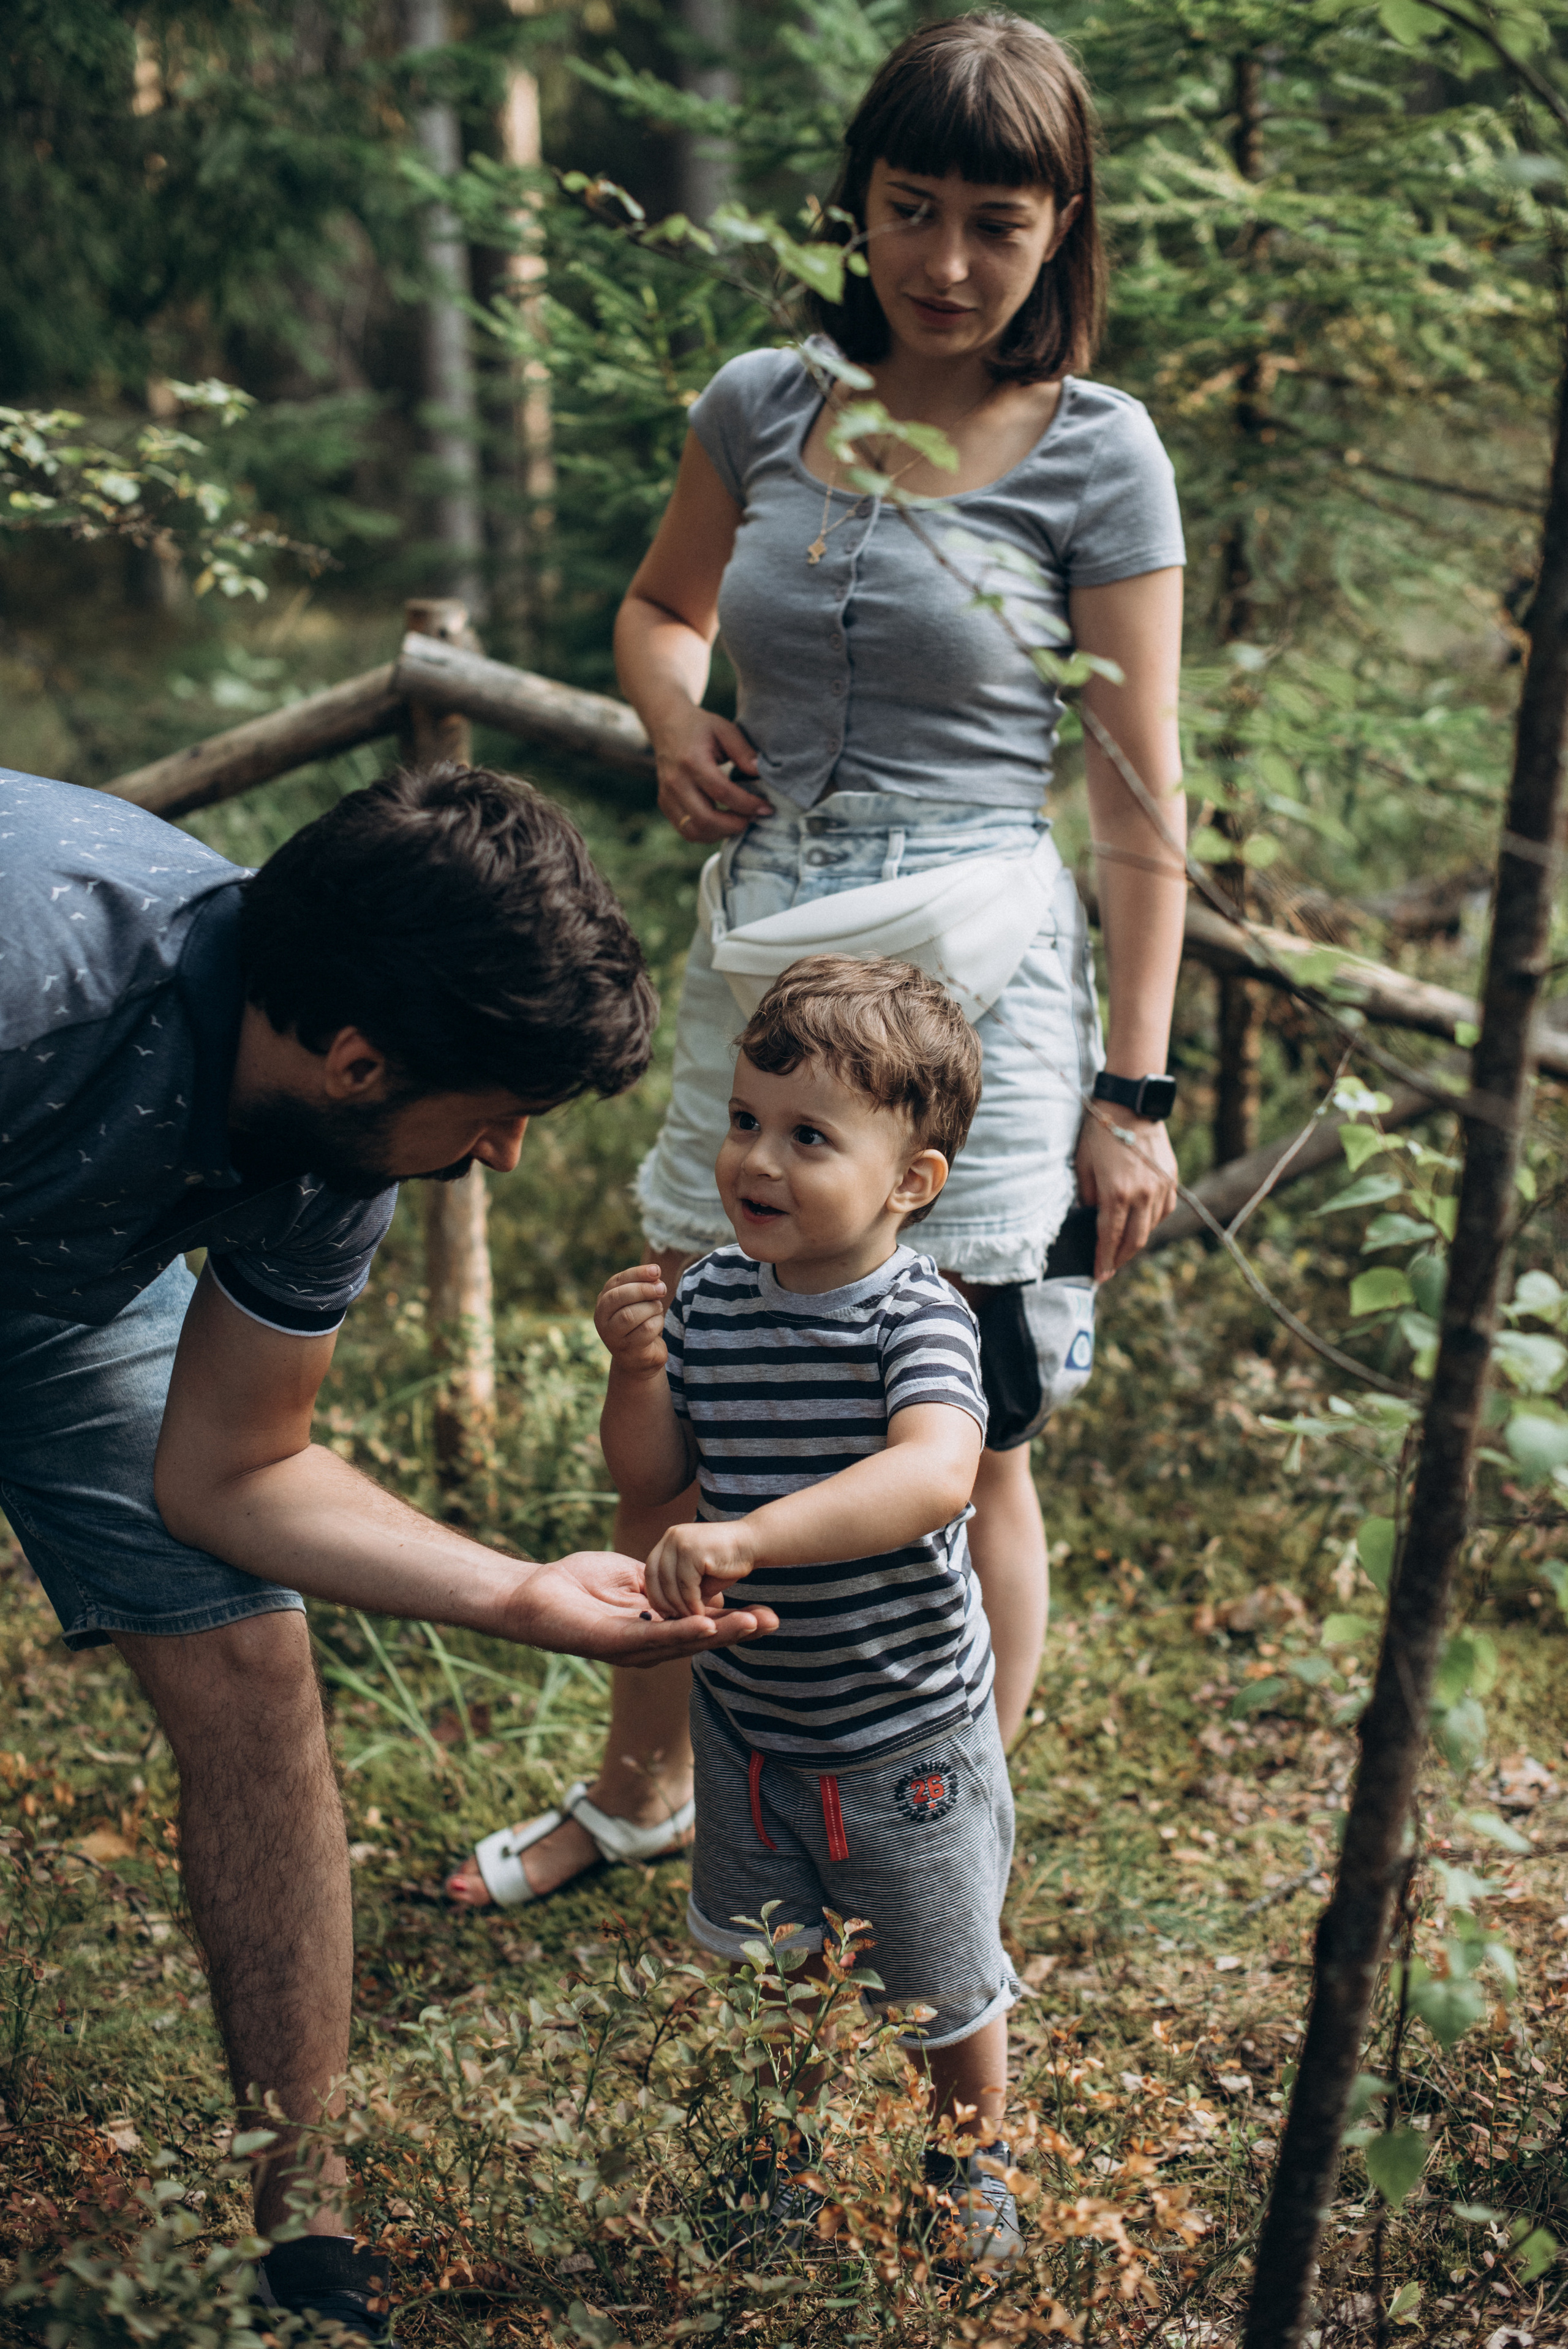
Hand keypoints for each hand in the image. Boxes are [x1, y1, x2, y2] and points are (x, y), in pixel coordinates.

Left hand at [502, 1550, 776, 1667]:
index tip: (767, 1612)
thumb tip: (692, 1581)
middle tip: (773, 1621)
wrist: (533, 1593)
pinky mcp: (615, 1642)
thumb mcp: (630, 1576)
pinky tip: (707, 1622)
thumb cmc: (576, 1583)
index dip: (733, 1620)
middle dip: (738, 1631)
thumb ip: (660, 1581)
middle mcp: (649, 1644)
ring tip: (752, 1622)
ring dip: (720, 1633)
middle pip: (702, 1638)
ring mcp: (633, 1646)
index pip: (702, 1625)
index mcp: (654, 1627)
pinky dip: (682, 1630)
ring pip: (685, 1641)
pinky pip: (655, 1636)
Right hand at [595, 1263, 669, 1375]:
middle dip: (644, 1289)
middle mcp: (602, 1319)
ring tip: (658, 1309)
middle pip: (619, 1297)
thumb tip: (655, 1273)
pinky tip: (657, 1325)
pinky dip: (657, 1323)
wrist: (640, 1358)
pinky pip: (645, 1330)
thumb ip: (645, 1286)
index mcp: (604, 1301)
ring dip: (652, 1308)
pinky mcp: (627, 1350)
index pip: (617, 1282)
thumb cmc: (641, 1323)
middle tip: (662, 1289)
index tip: (657, 1270)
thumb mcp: (640, 1301)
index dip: (638, 1273)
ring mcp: (612, 1337)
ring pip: (631, 1314)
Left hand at [644, 1519, 757, 1619]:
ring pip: (670, 1584)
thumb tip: (668, 1613)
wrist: (754, 1543)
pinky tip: (700, 1612)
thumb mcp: (697, 1576)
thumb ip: (681, 1588)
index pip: (651, 1571)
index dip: (656, 1594)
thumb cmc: (727, 1561)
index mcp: (669, 1539)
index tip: (665, 1613)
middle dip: (665, 1602)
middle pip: (655, 1577)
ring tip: (691, 1619)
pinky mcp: (694, 1551)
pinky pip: (686, 1585)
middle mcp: (671, 1537)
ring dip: (680, 1606)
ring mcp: (681, 1541)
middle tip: (675, 1620)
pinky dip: (692, 1603)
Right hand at [653, 705, 770, 843]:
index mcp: (692, 761)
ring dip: (720, 833)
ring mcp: (667, 795)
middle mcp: (676, 782)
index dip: (748, 805)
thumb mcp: (725, 730)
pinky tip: (722, 823)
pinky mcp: (664, 804)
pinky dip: (707, 833)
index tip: (766, 808)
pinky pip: (686, 831)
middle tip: (753, 818)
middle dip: (735, 825)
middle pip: (705, 819)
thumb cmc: (701, 727)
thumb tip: (760, 774)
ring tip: (738, 821)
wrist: (667, 724)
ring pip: (694, 831)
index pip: (722, 792)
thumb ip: (743, 751)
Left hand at [1075, 1106, 1179, 1280]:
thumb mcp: (1082, 1165)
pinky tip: (1141, 1225)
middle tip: (1109, 1270)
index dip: (1103, 1260)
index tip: (1098, 1276)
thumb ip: (1086, 1196)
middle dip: (1120, 1259)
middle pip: (1134, 1241)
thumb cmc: (1099, 1133)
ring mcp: (1160, 1187)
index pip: (1110, 1238)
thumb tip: (1091, 1217)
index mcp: (1116, 1194)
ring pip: (1151, 1228)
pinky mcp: (1170, 1178)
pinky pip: (1164, 1210)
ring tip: (1122, 1250)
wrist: (1131, 1104)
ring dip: (1136, 1243)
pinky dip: (1152, 1223)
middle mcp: (1142, 1195)